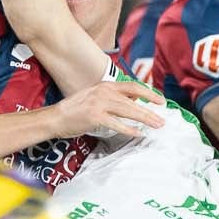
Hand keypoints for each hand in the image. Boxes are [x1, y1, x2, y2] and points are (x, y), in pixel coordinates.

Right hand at [50, 78, 164, 139]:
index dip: (149, 94)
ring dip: (144, 119)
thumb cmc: (76, 110)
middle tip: (162, 120)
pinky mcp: (94, 116)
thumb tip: (134, 100)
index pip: (133, 87)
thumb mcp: (95, 97)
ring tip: (156, 126)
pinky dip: (129, 129)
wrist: (55, 117)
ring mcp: (99, 104)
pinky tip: (138, 133)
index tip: (160, 101)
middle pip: (134, 100)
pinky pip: (116, 124)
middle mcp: (104, 92)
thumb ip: (113, 97)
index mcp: (105, 85)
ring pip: (128, 111)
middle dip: (150, 111)